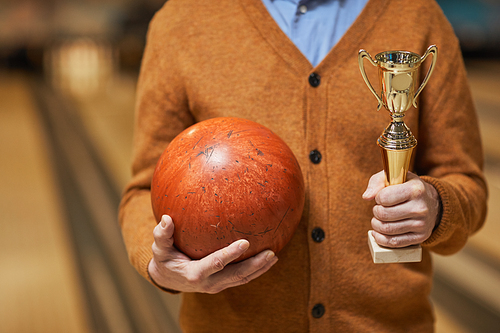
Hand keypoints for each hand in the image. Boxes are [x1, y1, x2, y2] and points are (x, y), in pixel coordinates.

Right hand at [148, 215, 278, 293]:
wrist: (166, 279)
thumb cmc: (164, 259)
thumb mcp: (159, 248)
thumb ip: (162, 234)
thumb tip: (166, 218)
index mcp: (194, 274)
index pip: (215, 264)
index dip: (230, 254)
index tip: (244, 242)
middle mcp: (208, 283)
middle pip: (236, 275)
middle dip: (254, 265)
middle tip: (270, 253)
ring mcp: (217, 285)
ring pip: (242, 279)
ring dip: (259, 269)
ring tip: (274, 256)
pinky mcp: (222, 284)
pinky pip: (241, 278)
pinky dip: (255, 270)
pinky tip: (267, 259)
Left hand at [362, 171, 440, 247]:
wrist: (432, 202)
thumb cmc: (406, 187)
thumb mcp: (394, 177)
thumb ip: (376, 182)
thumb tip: (366, 197)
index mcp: (415, 190)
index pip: (384, 197)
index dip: (378, 197)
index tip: (382, 197)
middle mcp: (420, 208)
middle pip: (383, 214)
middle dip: (376, 211)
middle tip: (379, 209)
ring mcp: (422, 224)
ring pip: (386, 229)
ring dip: (376, 224)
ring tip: (379, 219)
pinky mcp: (421, 237)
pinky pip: (393, 242)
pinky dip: (381, 238)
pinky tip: (378, 232)